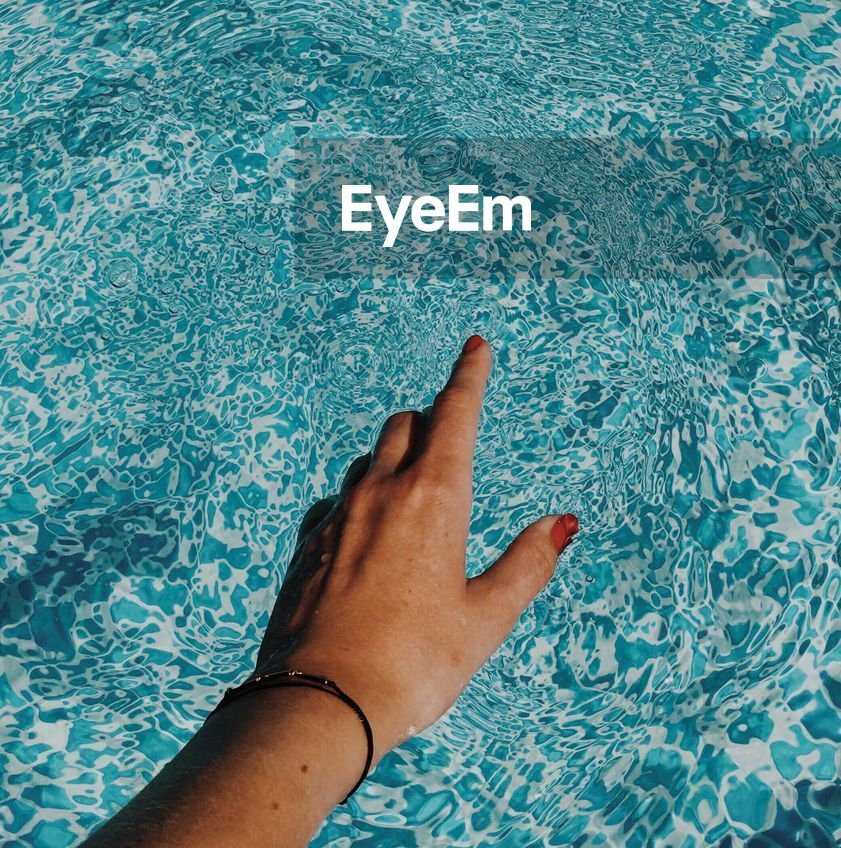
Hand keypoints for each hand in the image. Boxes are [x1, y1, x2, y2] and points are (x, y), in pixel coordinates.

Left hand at [253, 335, 578, 764]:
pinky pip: (338, 499)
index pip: (455, 412)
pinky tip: (367, 534)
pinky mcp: (308, 542)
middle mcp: (382, 491)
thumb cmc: (414, 663)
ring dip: (394, 458)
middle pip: (406, 425)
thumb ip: (527, 565)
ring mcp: (339, 514)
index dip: (469, 373)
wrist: (319, 701)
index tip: (476, 344)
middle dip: (432, 420)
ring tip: (414, 492)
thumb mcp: (485, 619)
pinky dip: (360, 498)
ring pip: (369, 459)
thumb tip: (563, 523)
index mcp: (435, 497)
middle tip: (450, 434)